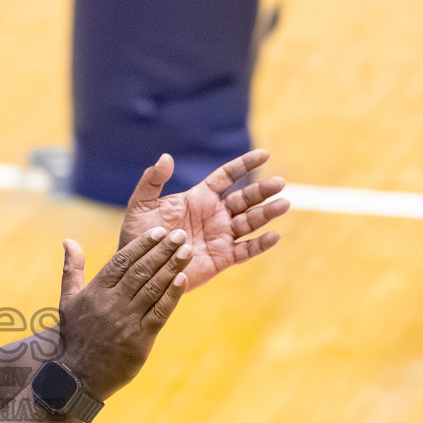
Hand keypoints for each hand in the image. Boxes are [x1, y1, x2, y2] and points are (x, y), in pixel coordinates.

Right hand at [55, 228, 190, 400]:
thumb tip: (69, 240)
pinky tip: (183, 280)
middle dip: (162, 250)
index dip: (142, 244)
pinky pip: (159, 313)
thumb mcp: (67, 299)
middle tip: (180, 235)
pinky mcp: (140, 339)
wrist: (76, 375)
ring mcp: (126, 320)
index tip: (159, 232)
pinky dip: (172, 295)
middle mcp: (111, 302)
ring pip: (152, 288)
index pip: (122, 260)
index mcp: (95, 291)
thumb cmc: (73, 335)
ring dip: (172, 268)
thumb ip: (71, 268)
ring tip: (186, 251)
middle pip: (141, 270)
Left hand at [117, 150, 288, 290]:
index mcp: (199, 198)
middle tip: (280, 183)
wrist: (139, 267)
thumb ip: (152, 181)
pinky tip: (273, 237)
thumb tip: (166, 158)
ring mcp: (220, 236)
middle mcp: (214, 215)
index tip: (264, 155)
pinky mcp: (221, 258)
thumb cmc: (139, 235)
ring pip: (249, 222)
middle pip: (244, 199)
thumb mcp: (141, 204)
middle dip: (262, 191)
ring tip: (283, 204)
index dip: (245, 164)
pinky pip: (245, 250)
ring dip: (267, 213)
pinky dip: (260, 245)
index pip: (227, 176)